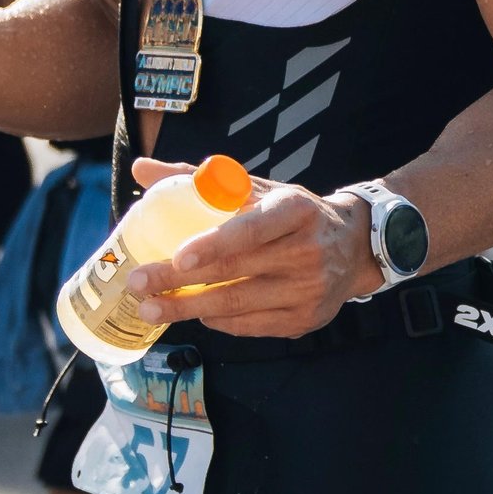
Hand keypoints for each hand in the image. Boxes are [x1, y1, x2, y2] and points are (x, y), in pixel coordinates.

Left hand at [124, 158, 373, 340]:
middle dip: (178, 281)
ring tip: (149, 309)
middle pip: (234, 272)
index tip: (177, 256)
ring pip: (238, 305)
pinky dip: (217, 322)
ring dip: (188, 310)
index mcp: (295, 210)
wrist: (355, 247)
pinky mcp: (305, 321)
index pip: (252, 229)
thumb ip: (200, 180)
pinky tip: (194, 315)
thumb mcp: (258, 188)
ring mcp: (308, 291)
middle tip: (137, 284)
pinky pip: (251, 326)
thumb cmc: (292, 214)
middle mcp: (306, 252)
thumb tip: (141, 167)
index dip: (214, 244)